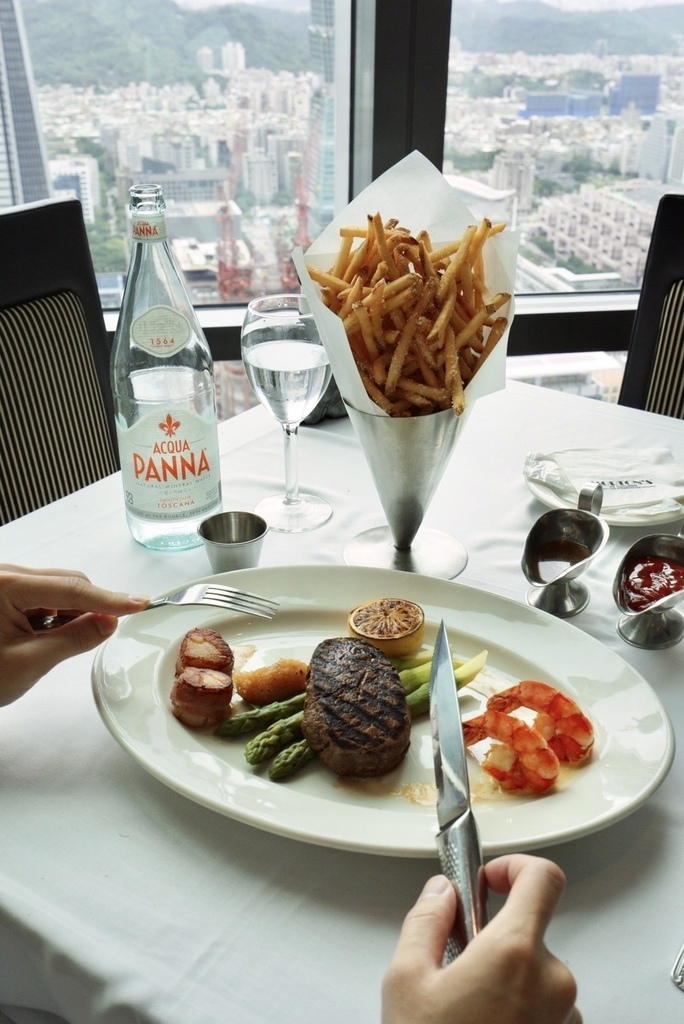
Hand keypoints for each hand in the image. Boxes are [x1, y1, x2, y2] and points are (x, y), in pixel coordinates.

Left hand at [0, 565, 148, 705]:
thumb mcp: (29, 663)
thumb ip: (75, 638)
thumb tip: (108, 622)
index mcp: (6, 586)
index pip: (72, 590)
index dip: (110, 600)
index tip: (139, 603)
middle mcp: (3, 575)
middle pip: (66, 582)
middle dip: (88, 608)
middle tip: (104, 632)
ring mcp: (2, 582)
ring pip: (56, 589)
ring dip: (68, 614)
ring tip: (49, 644)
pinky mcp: (2, 591)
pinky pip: (41, 595)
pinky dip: (52, 615)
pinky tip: (41, 637)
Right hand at [382, 854, 580, 1023]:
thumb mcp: (405, 979)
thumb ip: (426, 920)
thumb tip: (440, 892)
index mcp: (514, 952)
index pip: (543, 878)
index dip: (516, 866)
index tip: (491, 878)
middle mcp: (551, 981)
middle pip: (531, 931)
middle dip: (495, 940)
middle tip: (459, 963)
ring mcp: (562, 1017)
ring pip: (537, 974)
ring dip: (508, 980)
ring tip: (468, 1009)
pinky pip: (545, 1009)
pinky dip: (518, 1010)